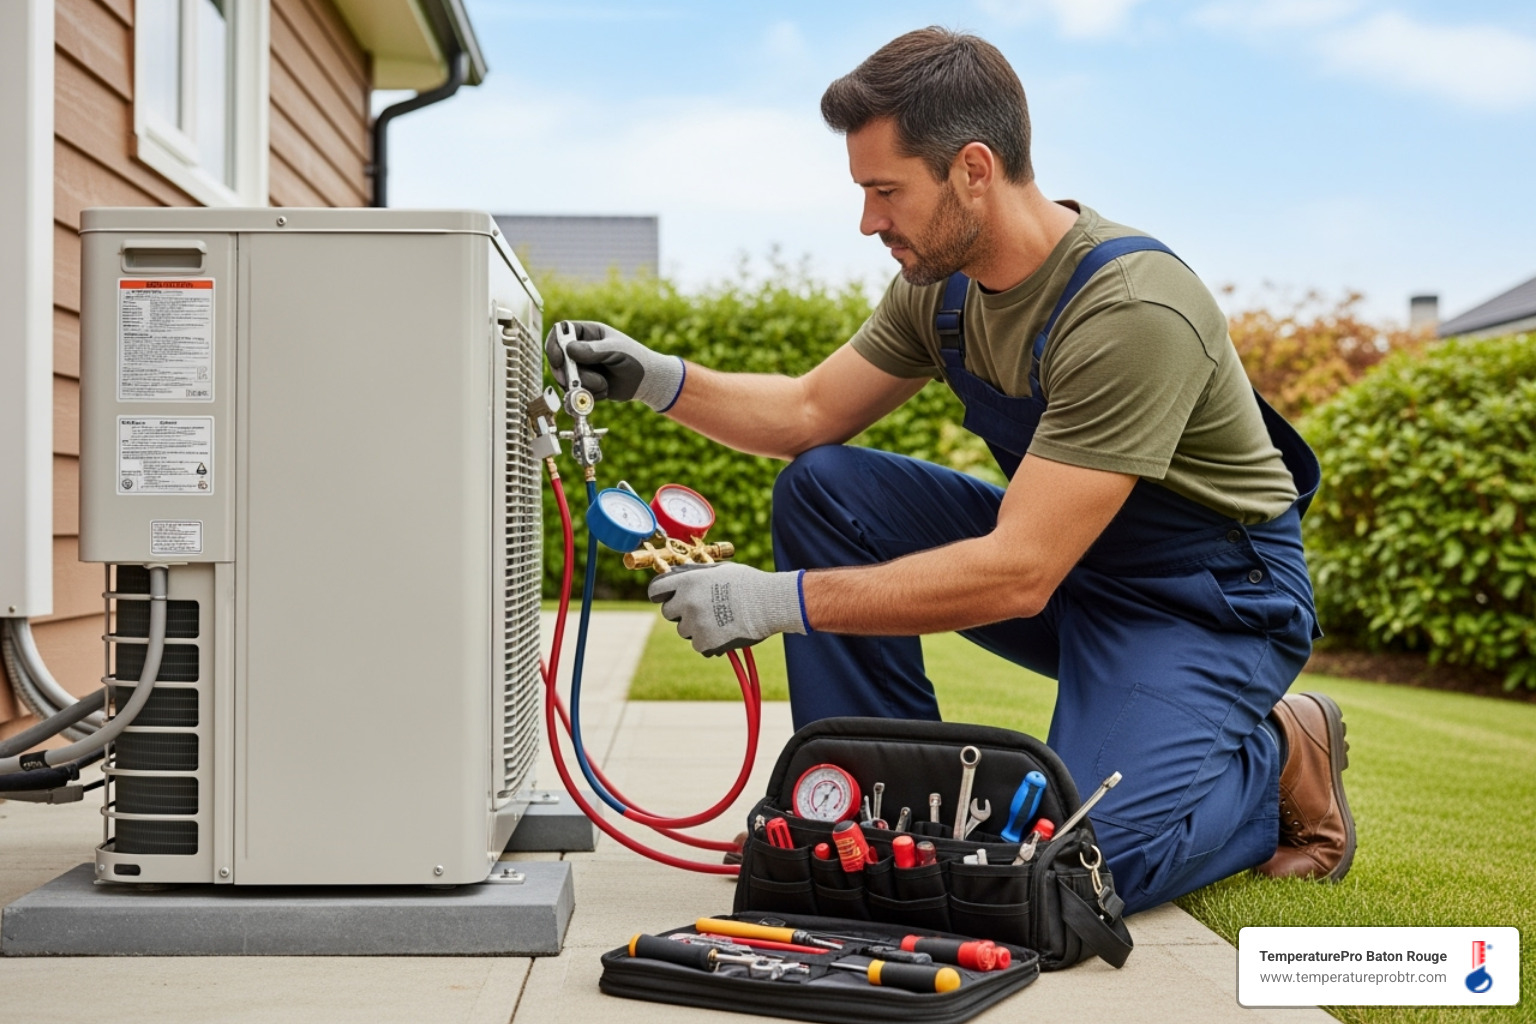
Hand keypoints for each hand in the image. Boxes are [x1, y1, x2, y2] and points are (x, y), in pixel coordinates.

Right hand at [543, 320, 684, 411]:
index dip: (554, 344)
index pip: (561, 332)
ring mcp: (581, 367)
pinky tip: (605, 390)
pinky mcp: (585, 384)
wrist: (647, 382)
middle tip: (575, 381)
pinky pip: (576, 392)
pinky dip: (589, 394)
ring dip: (584, 385)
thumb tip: (569, 349)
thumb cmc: (635, 359)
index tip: (558, 358)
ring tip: (603, 384)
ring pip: (566, 378)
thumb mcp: (616, 350)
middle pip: (558, 358)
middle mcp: (581, 349)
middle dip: (566, 372)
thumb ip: (594, 350)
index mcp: (587, 333)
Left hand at [647, 563, 809, 656]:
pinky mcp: (705, 642)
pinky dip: (708, 641)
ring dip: (696, 627)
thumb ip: (695, 575)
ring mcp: (695, 624)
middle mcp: (687, 602)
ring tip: (719, 620)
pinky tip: (724, 632)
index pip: (656, 590)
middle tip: (701, 610)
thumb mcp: (719, 571)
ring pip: (684, 630)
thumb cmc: (749, 583)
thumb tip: (679, 575)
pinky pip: (698, 645)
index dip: (660, 594)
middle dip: (681, 612)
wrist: (769, 603)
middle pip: (668, 613)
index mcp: (688, 581)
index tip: (666, 597)